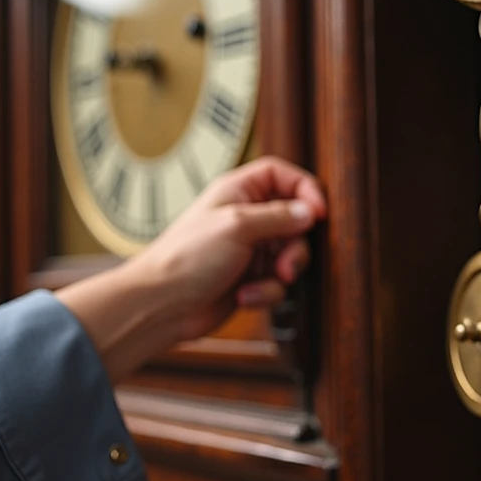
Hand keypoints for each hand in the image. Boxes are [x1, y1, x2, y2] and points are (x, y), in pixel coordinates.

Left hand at [128, 155, 326, 339]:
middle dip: (296, 245)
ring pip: (291, 253)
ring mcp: (249, 249)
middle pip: (295, 219)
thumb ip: (279, 216)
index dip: (305, 189)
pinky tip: (245, 296)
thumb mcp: (237, 226)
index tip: (318, 213)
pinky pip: (278, 281)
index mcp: (239, 192)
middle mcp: (246, 217)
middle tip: (287, 262)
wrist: (161, 305)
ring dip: (283, 271)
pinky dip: (267, 291)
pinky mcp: (251, 277)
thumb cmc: (186, 257)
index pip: (283, 175)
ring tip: (267, 279)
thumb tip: (310, 212)